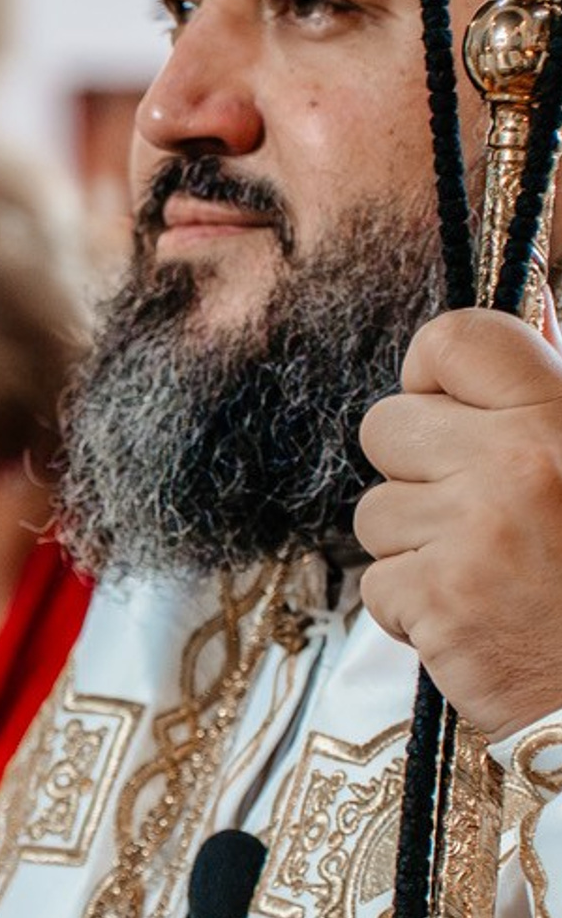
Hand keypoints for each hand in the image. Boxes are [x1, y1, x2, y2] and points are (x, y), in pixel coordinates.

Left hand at [358, 307, 561, 737]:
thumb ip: (555, 383)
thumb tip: (534, 300)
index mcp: (560, 417)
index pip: (452, 340)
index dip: (437, 372)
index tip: (457, 407)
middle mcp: (516, 463)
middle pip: (387, 427)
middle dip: (419, 473)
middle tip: (486, 515)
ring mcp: (472, 534)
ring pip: (374, 510)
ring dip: (417, 546)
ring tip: (493, 574)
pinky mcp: (437, 603)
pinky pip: (377, 582)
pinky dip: (415, 607)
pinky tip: (477, 618)